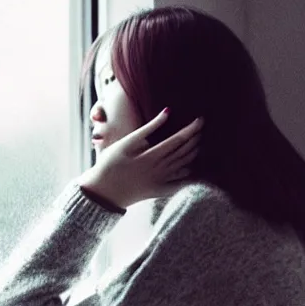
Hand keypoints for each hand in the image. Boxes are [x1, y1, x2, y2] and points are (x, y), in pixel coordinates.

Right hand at [77, 109, 203, 208]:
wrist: (102, 192)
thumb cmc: (110, 164)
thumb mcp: (125, 143)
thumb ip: (147, 128)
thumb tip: (167, 113)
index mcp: (151, 156)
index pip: (177, 140)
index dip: (191, 130)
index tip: (200, 120)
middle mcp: (159, 170)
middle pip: (183, 152)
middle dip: (195, 139)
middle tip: (201, 129)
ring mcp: (159, 182)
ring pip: (183, 166)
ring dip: (193, 153)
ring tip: (199, 143)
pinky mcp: (157, 191)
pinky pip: (177, 183)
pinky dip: (187, 175)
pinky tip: (191, 169)